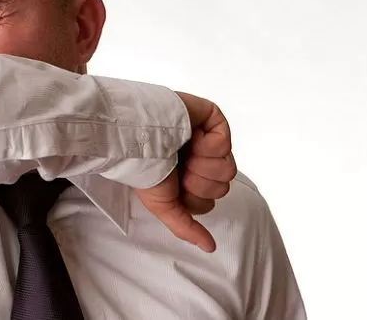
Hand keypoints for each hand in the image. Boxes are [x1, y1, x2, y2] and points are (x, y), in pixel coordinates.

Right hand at [134, 93, 234, 251]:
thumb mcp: (163, 207)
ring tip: (183, 153)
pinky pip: (224, 143)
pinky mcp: (213, 119)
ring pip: (227, 168)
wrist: (139, 140)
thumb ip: (186, 228)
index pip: (210, 199)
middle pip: (221, 186)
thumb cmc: (144, 169)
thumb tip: (209, 247)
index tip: (175, 185)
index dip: (194, 197)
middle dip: (198, 182)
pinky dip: (206, 145)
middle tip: (179, 168)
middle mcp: (198, 159)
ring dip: (202, 165)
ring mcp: (207, 138)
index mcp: (187, 177)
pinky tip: (189, 138)